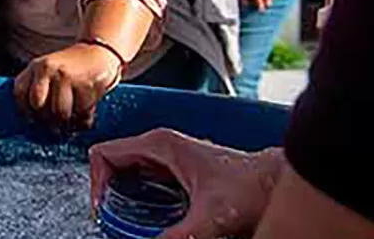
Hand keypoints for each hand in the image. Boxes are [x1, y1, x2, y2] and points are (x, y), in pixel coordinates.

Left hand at [13, 42, 121, 128]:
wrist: (97, 52)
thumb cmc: (68, 70)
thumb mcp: (46, 72)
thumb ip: (36, 90)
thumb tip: (31, 123)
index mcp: (35, 66)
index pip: (20, 92)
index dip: (25, 111)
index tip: (33, 120)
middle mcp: (48, 69)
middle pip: (39, 106)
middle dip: (47, 120)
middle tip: (55, 124)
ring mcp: (67, 76)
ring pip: (61, 113)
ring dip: (67, 123)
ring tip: (71, 120)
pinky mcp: (86, 84)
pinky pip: (82, 113)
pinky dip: (84, 119)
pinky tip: (84, 113)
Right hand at [89, 128, 284, 238]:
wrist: (277, 183)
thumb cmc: (252, 187)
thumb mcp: (212, 219)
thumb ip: (181, 237)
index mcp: (159, 145)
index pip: (103, 154)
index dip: (95, 183)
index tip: (103, 211)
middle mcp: (159, 146)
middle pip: (111, 165)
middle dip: (107, 195)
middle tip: (114, 223)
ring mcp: (167, 157)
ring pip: (125, 174)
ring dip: (121, 199)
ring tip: (128, 225)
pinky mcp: (176, 170)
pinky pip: (141, 181)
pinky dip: (137, 200)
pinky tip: (149, 221)